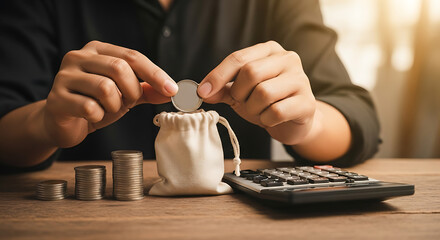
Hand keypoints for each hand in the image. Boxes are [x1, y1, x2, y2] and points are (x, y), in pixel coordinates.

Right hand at [45, 40, 177, 147]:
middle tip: (128, 102)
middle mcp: (79, 57)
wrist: (62, 123)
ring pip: (105, 88)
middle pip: (119, 68)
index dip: (155, 73)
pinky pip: (90, 108)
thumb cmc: (95, 103)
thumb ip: (146, 90)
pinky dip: (98, 116)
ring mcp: (64, 76)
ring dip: (114, 105)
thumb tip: (172, 91)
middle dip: (132, 90)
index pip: (132, 56)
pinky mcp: (57, 99)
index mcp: (97, 50)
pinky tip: (92, 116)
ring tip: (107, 108)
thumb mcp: (124, 95)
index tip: (172, 90)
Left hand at [197, 41, 316, 145]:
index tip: (202, 91)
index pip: (238, 58)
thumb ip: (222, 89)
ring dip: (252, 108)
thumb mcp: (241, 93)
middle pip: (251, 72)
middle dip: (239, 93)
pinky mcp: (307, 103)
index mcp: (269, 51)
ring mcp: (300, 79)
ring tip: (258, 111)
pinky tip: (270, 119)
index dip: (218, 76)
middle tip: (242, 102)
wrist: (293, 122)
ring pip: (264, 93)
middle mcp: (288, 59)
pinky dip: (266, 120)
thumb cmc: (266, 102)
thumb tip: (202, 92)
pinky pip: (276, 112)